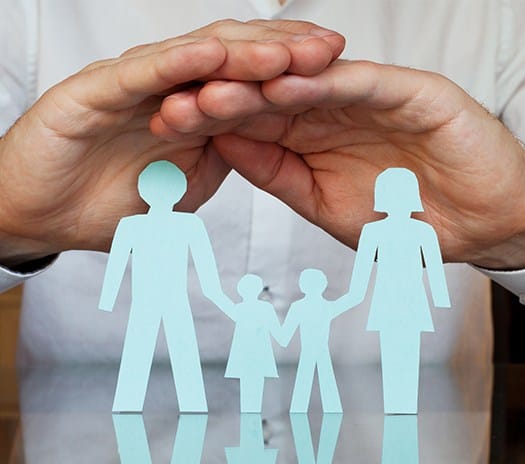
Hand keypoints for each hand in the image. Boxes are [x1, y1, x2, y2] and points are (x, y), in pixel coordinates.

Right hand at [0, 19, 343, 265]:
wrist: (47, 215)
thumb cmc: (110, 203)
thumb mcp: (184, 189)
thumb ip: (218, 163)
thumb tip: (257, 147)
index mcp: (191, 112)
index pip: (249, 85)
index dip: (293, 78)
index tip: (337, 76)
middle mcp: (167, 90)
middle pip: (233, 61)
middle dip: (284, 53)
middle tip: (331, 47)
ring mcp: (133, 87)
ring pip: (195, 60)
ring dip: (243, 53)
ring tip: (289, 48)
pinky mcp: (95, 92)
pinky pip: (143, 74)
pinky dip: (179, 64)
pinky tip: (213, 54)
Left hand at [157, 60, 524, 268]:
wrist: (475, 224)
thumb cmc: (401, 220)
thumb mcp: (322, 204)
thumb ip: (276, 174)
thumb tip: (225, 148)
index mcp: (310, 138)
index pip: (251, 124)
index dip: (208, 124)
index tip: (167, 128)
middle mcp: (332, 111)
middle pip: (268, 97)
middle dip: (221, 99)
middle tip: (175, 103)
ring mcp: (368, 98)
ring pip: (306, 84)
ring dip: (261, 86)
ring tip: (216, 89)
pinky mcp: (410, 91)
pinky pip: (361, 83)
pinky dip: (325, 83)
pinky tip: (286, 84)